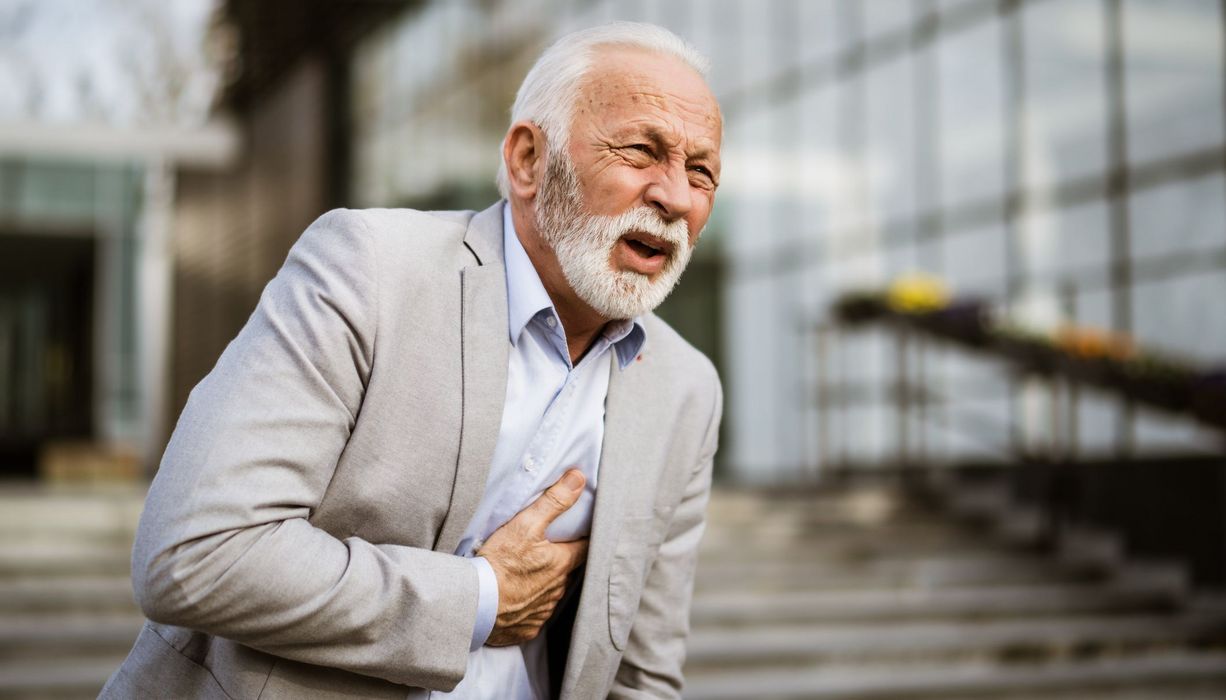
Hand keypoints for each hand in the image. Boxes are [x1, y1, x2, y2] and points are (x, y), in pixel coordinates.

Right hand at [478, 469, 589, 645]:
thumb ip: (554, 501)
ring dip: (543, 584)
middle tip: (548, 552)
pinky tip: (515, 599)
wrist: (474, 605)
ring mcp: (543, 611)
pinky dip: (528, 606)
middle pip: (566, 572)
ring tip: (526, 575)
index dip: (584, 538)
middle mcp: (557, 590)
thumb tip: (579, 478)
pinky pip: (534, 615)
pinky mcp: (527, 628)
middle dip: (560, 562)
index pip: (585, 548)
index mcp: (561, 564)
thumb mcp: (526, 524)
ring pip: (550, 593)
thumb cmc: (500, 563)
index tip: (582, 532)